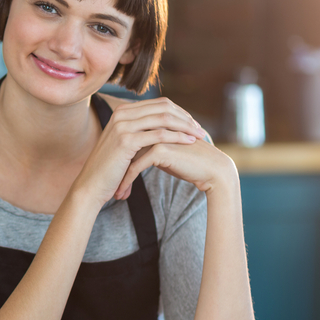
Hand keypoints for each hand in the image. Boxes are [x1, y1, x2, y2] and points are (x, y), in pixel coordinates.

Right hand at [73, 97, 207, 205]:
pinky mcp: (126, 140)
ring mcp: (123, 125)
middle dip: (185, 117)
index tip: (192, 124)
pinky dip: (177, 137)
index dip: (179, 112)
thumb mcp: (125, 144)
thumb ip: (141, 132)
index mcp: (122, 111)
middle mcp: (121, 114)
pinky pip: (159, 134)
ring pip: (164, 119)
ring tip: (200, 135)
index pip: (158, 104)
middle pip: (163, 108)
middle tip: (200, 129)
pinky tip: (190, 142)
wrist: (91, 184)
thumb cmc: (110, 168)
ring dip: (186, 126)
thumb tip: (163, 128)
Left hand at [113, 137, 236, 199]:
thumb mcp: (165, 155)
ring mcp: (156, 137)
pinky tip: (122, 194)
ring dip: (119, 177)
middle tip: (107, 186)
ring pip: (128, 157)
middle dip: (115, 169)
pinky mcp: (160, 150)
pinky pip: (136, 166)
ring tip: (114, 194)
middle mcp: (154, 128)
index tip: (110, 176)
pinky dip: (127, 181)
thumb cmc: (189, 164)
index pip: (127, 141)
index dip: (118, 159)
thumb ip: (148, 150)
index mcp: (154, 125)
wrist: (212, 170)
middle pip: (124, 147)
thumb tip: (130, 155)